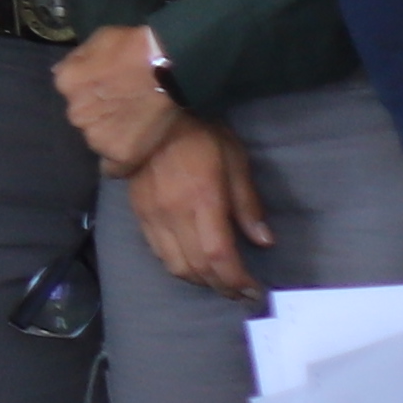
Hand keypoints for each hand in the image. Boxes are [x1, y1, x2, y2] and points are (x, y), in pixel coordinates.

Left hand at [56, 27, 184, 177]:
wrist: (169, 65)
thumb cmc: (135, 46)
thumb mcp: (98, 40)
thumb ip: (77, 60)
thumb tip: (60, 73)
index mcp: (66, 83)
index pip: (70, 96)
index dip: (88, 96)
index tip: (104, 95)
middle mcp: (75, 112)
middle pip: (83, 120)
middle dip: (98, 115)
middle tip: (122, 109)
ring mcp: (96, 135)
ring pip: (98, 142)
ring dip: (110, 136)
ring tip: (133, 128)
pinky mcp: (119, 153)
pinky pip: (113, 168)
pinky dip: (121, 163)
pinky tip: (132, 154)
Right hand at [121, 119, 272, 302]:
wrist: (152, 111)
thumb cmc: (202, 132)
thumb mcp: (235, 159)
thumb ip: (248, 203)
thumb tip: (264, 241)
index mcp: (202, 199)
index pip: (219, 256)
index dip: (238, 280)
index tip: (255, 290)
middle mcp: (173, 213)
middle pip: (197, 269)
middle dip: (222, 287)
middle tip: (241, 292)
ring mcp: (152, 215)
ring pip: (175, 266)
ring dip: (199, 281)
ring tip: (219, 281)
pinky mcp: (138, 212)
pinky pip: (157, 253)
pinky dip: (178, 266)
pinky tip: (193, 263)